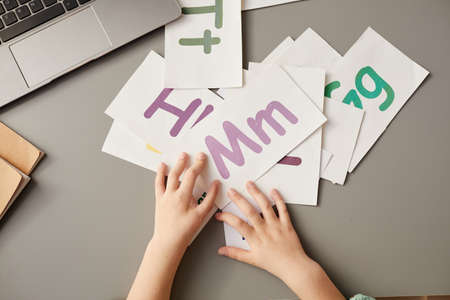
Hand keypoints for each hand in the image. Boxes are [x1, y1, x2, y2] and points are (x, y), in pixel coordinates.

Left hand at [127, 152, 219, 299]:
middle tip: (194, 154)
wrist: (168, 241)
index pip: (192, 175)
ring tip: (181, 156)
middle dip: (188, 161)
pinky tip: (162, 166)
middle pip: (180, 173)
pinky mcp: (159, 200)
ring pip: (169, 176)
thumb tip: (216, 184)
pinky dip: (160, 174)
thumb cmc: (185, 230)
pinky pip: (158, 183)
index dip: (198, 164)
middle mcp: (172, 194)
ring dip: (175, 165)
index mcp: (183, 197)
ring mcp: (164, 196)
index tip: (203, 157)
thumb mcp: (201, 215)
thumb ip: (209, 198)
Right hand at [215, 182, 344, 299]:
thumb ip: (236, 253)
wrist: (293, 267)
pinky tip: (273, 191)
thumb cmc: (274, 264)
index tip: (220, 214)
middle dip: (239, 199)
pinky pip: (283, 209)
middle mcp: (265, 230)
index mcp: (255, 238)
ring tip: (250, 184)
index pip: (237, 224)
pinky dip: (278, 199)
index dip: (226, 217)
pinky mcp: (287, 224)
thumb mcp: (252, 259)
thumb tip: (222, 251)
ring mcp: (276, 225)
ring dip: (256, 193)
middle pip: (249, 211)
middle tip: (231, 191)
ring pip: (265, 206)